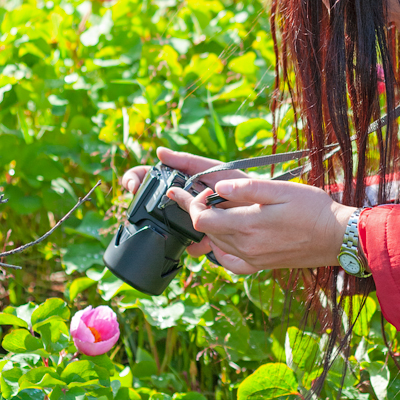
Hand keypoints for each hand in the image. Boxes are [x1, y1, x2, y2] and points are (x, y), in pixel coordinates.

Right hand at [121, 147, 249, 260]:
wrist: (267, 209)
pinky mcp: (206, 241)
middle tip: (153, 199)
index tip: (132, 185)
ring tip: (189, 217)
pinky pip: (191, 247)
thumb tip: (159, 152)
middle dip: (147, 205)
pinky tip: (201, 241)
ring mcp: (192, 224)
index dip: (133, 180)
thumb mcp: (214, 170)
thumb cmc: (240, 185)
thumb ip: (188, 162)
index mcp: (182, 184)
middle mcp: (183, 205)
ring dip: (175, 227)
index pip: (145, 180)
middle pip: (152, 206)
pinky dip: (194, 245)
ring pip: (171, 228)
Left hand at [166, 177, 355, 274]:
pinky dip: (222, 249)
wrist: (338, 237)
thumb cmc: (313, 209)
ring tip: (211, 209)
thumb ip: (248, 187)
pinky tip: (227, 236)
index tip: (195, 189)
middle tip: (195, 194)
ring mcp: (252, 259)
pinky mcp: (260, 265)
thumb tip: (217, 185)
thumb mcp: (282, 189)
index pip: (201, 218)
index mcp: (248, 225)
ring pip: (216, 244)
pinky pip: (230, 261)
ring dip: (210, 227)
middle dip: (197, 212)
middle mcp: (246, 247)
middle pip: (205, 232)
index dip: (192, 202)